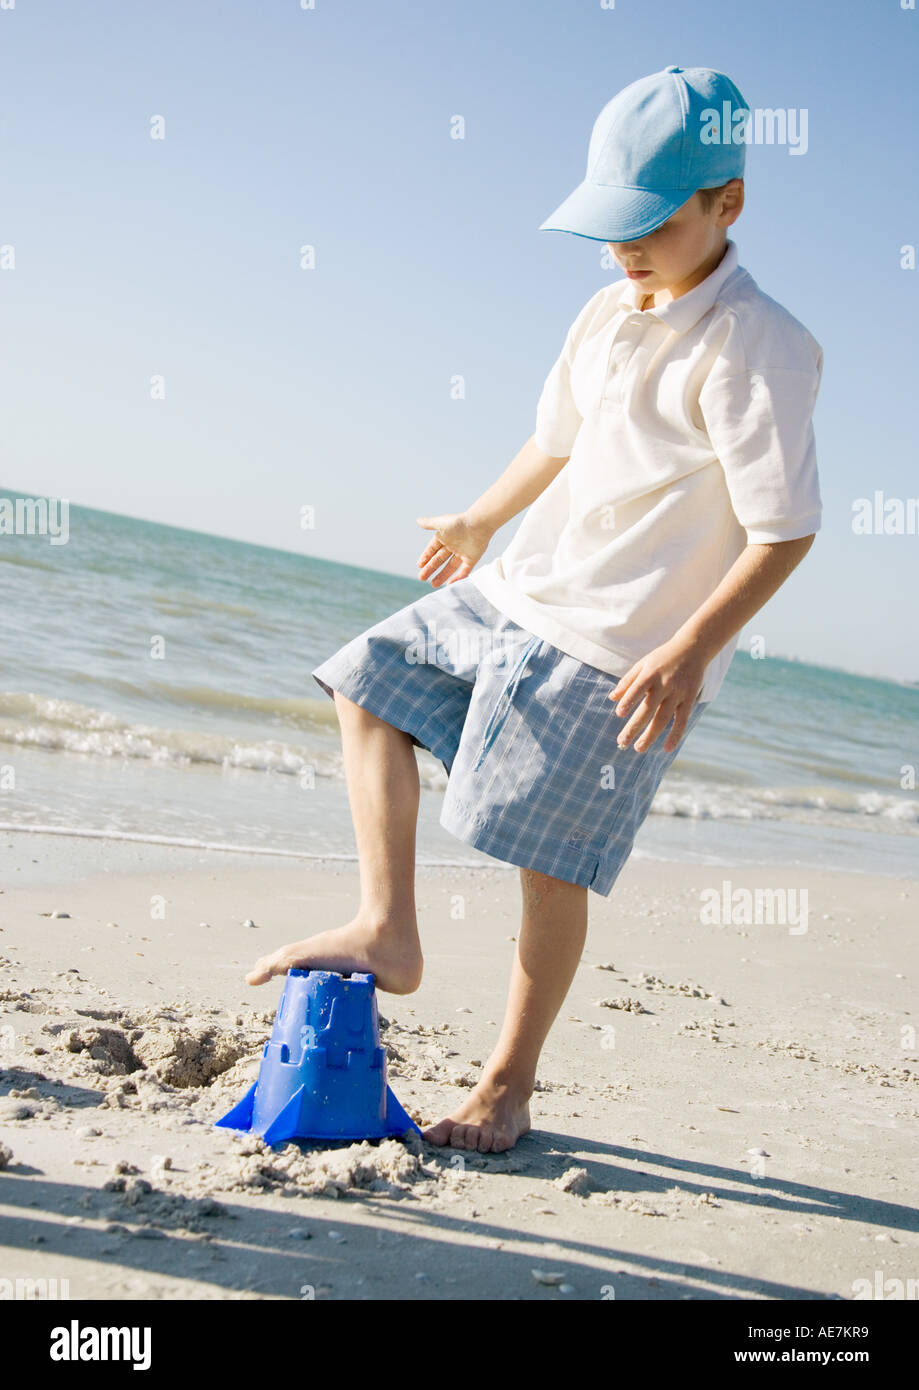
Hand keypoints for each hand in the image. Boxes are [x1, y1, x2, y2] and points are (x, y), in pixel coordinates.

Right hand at [416, 512, 492, 585]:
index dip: (426, 557)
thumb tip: (418, 521)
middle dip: (431, 569)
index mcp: (445, 537)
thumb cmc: (459, 522)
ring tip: (433, 584)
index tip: (419, 566)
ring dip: (442, 576)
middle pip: (439, 560)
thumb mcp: (440, 523)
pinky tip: (449, 584)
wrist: (479, 524)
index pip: (432, 549)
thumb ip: (429, 524)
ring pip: (450, 567)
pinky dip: (458, 578)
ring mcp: (462, 553)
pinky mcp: (472, 559)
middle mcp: (453, 545)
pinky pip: (464, 571)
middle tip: (422, 578)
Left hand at [609, 638, 706, 752]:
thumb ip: (628, 681)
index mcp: (651, 674)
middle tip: (622, 742)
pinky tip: (667, 748)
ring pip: (663, 718)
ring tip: (638, 748)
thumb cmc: (663, 658)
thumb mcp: (643, 664)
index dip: (629, 700)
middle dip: (634, 727)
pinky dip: (675, 735)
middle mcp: (665, 684)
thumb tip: (612, 698)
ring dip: (650, 735)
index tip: (619, 713)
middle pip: (648, 709)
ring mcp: (678, 694)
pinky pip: (682, 721)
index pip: (638, 689)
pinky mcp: (689, 700)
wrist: (693, 649)